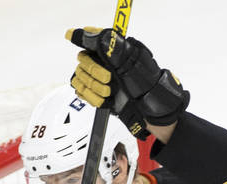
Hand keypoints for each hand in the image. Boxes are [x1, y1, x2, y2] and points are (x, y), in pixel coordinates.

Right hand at [65, 27, 188, 138]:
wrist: (147, 107)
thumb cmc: (143, 82)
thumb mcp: (126, 58)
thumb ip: (102, 43)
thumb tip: (79, 33)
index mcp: (109, 49)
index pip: (86, 45)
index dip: (92, 59)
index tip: (103, 69)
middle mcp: (102, 61)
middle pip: (82, 65)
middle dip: (96, 76)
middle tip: (110, 80)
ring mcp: (97, 77)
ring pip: (80, 79)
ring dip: (96, 89)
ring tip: (111, 91)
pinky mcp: (94, 92)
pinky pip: (81, 92)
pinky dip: (93, 98)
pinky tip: (106, 99)